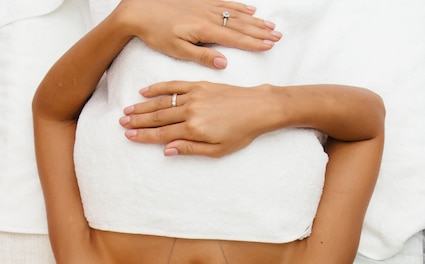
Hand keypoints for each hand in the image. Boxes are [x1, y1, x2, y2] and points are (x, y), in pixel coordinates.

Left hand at [118, 0, 280, 68]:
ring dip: (254, 20)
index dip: (254, 43)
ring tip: (270, 25)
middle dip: (260, 31)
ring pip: (236, 13)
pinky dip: (240, 7)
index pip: (236, 38)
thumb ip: (201, 56)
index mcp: (205, 31)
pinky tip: (249, 10)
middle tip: (278, 36)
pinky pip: (226, 3)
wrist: (140, 9)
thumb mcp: (177, 50)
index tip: (270, 46)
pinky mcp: (201, 1)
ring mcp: (206, 6)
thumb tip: (223, 63)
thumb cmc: (157, 33)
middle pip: (241, 25)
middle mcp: (209, 16)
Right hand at [120, 81, 274, 156]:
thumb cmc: (241, 133)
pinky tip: (145, 92)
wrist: (258, 108)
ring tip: (128, 111)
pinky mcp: (199, 85)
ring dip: (143, 107)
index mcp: (194, 129)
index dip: (144, 136)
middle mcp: (190, 111)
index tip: (129, 137)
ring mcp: (194, 96)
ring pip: (162, 102)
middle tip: (122, 124)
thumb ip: (190, 149)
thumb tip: (167, 150)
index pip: (162, 133)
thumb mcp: (217, 150)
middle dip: (138, 121)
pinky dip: (159, 88)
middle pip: (158, 117)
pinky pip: (174, 86)